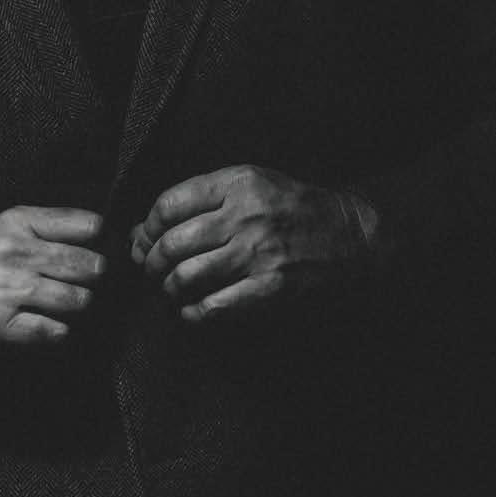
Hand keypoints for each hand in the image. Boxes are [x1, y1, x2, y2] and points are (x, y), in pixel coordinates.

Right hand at [0, 205, 107, 354]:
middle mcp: (14, 252)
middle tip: (95, 280)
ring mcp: (6, 290)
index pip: (82, 223)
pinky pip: (50, 331)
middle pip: (85, 263)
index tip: (104, 245)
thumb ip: (37, 227)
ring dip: (80, 305)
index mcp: (15, 222)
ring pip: (74, 299)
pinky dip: (59, 333)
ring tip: (75, 305)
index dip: (100, 237)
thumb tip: (90, 234)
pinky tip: (54, 328)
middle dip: (96, 276)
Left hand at [129, 165, 376, 322]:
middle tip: (152, 271)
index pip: (170, 204)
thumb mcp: (254, 183)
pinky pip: (211, 307)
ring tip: (170, 292)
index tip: (143, 241)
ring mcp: (257, 253)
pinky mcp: (269, 288)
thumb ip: (204, 199)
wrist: (352, 235)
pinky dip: (191, 314)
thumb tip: (146, 228)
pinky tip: (192, 311)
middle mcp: (245, 215)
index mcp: (239, 182)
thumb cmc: (295, 208)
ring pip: (185, 277)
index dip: (147, 227)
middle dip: (151, 263)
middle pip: (171, 243)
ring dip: (168, 290)